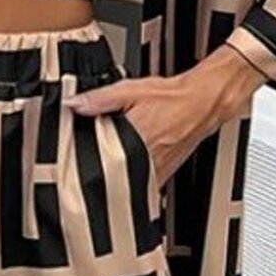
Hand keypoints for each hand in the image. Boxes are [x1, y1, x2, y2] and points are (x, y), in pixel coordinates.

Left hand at [68, 48, 264, 186]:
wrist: (202, 104)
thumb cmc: (173, 98)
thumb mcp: (131, 91)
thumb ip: (100, 99)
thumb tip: (74, 104)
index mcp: (135, 140)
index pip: (100, 159)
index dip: (85, 159)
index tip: (78, 155)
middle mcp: (146, 160)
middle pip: (111, 173)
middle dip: (100, 166)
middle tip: (98, 154)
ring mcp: (156, 171)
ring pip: (127, 182)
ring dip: (117, 174)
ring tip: (115, 160)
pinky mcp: (163, 175)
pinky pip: (141, 184)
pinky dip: (133, 176)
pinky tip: (131, 164)